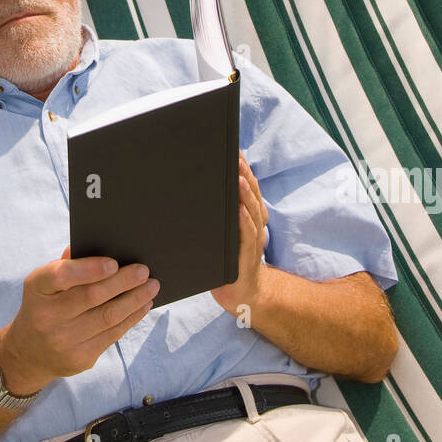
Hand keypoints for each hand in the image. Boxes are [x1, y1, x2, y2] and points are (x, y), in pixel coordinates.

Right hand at [0, 249, 159, 394]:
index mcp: (37, 289)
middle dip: (123, 282)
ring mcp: (63, 341)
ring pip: (108, 317)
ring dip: (134, 300)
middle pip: (91, 297)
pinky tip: (143, 305)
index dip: (90, 269)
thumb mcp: (44, 282)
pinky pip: (113, 335)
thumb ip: (67, 264)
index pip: (61, 276)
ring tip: (152, 286)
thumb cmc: (44, 305)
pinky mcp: (80, 358)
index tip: (114, 263)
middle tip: (144, 271)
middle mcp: (46, 317)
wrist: (28, 353)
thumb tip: (101, 247)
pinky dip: (131, 318)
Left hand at [211, 151, 268, 317]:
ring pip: (252, 211)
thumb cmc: (224, 260)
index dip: (241, 166)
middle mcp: (254, 223)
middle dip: (242, 173)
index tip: (232, 147)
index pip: (246, 185)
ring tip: (236, 176)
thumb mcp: (218, 233)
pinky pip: (248, 236)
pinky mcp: (248, 258)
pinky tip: (239, 209)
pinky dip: (245, 222)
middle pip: (251, 193)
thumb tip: (186, 186)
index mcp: (247, 215)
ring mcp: (253, 240)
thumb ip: (212, 212)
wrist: (242, 294)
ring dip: (245, 193)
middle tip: (234, 155)